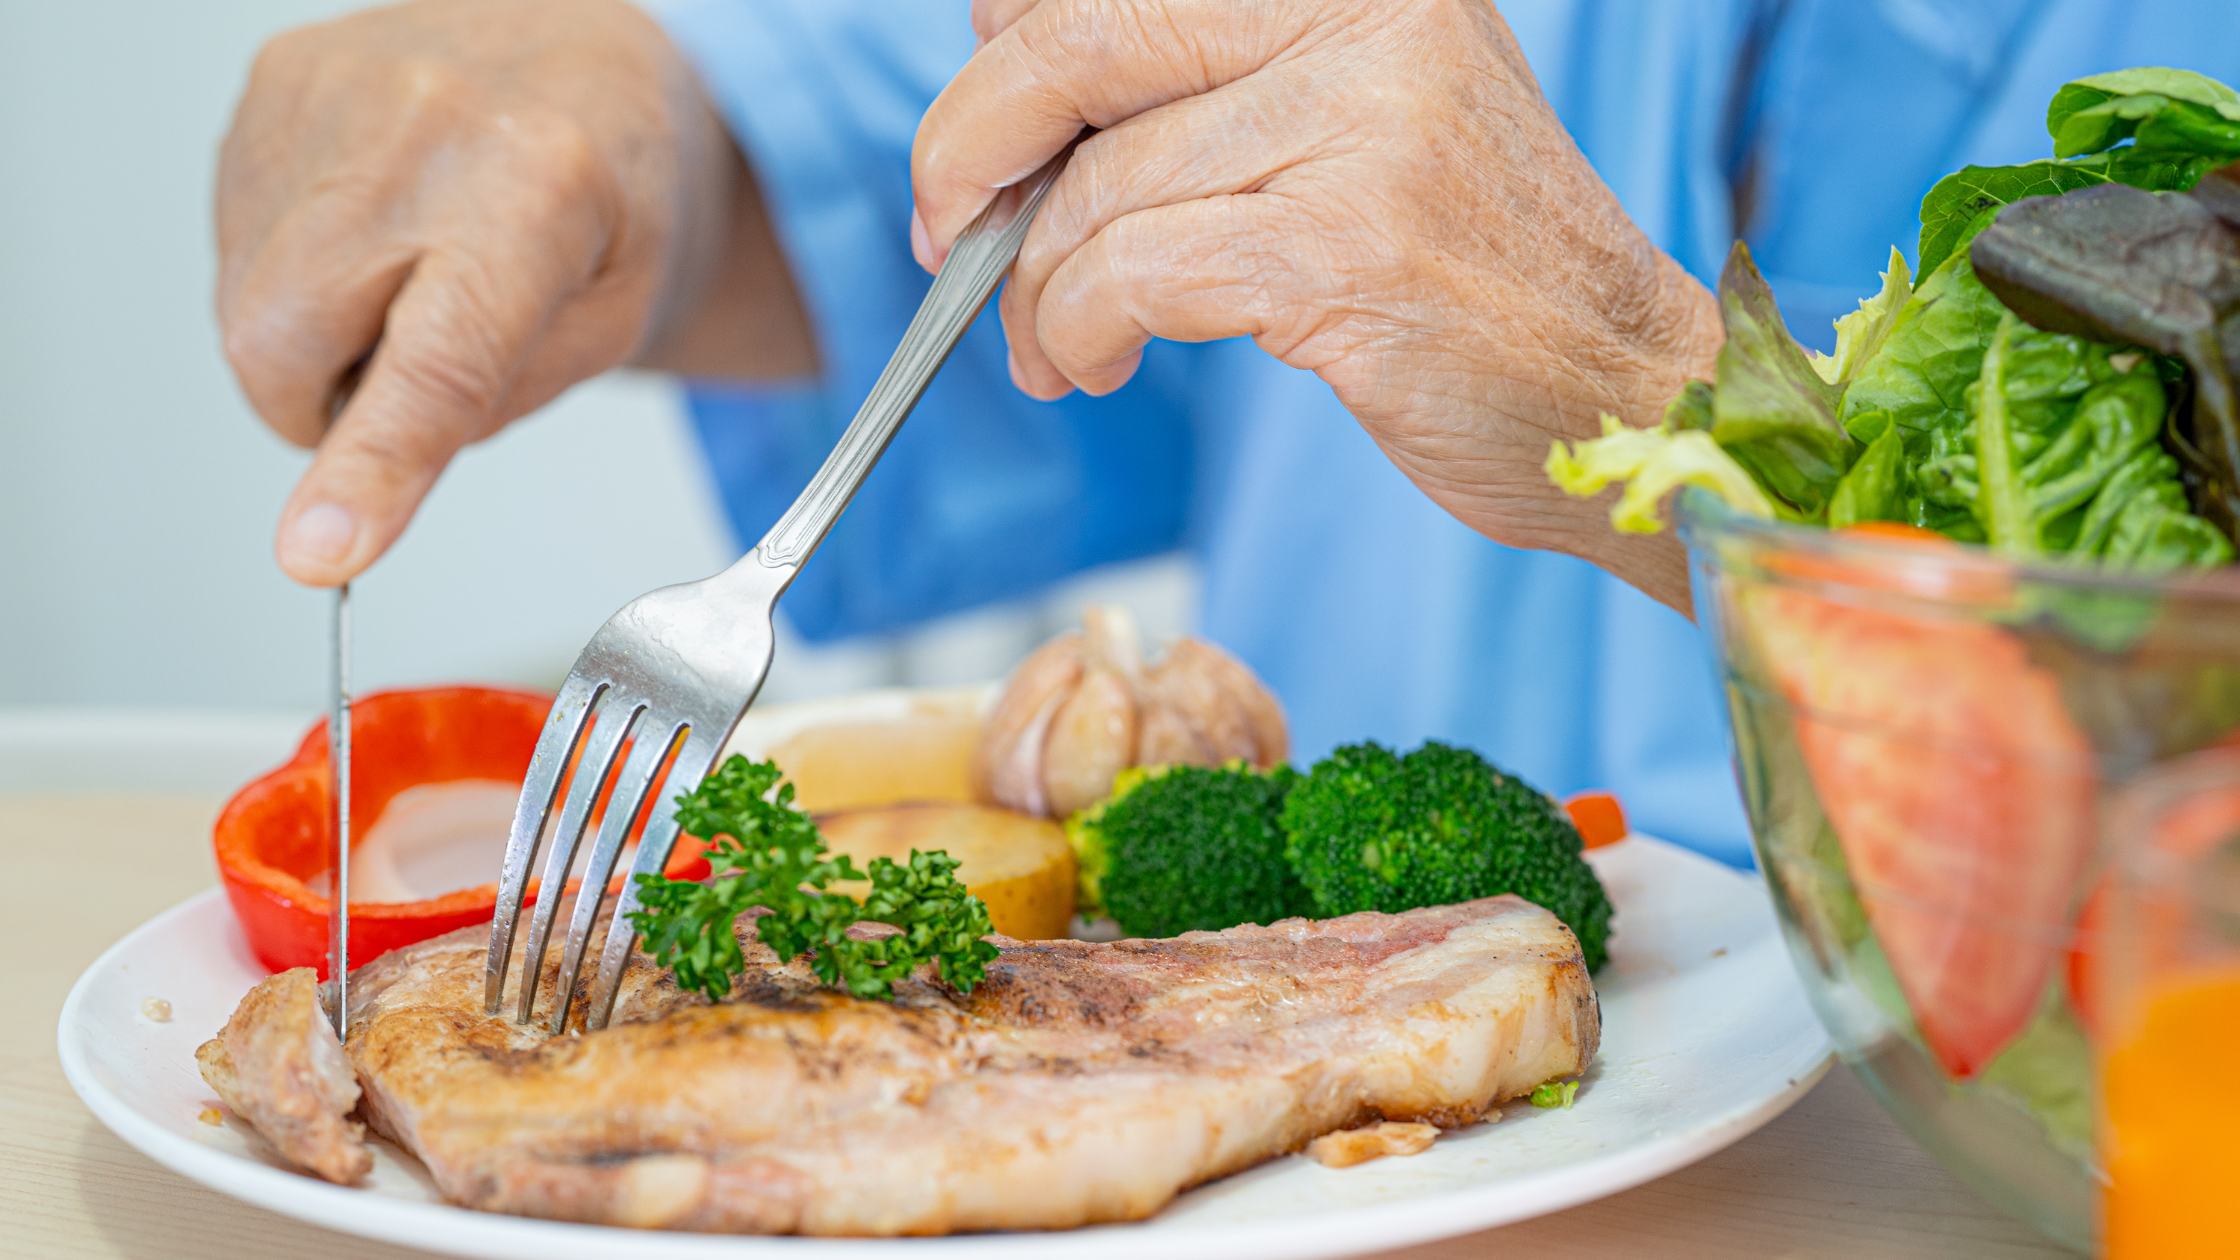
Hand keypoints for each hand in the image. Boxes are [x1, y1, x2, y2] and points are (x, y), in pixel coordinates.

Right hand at [218, 0, 806, 585]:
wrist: (594, 57)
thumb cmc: (620, 188)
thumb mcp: (616, 321)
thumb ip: (497, 402)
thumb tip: (363, 496)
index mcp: (541, 185)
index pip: (438, 359)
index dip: (374, 466)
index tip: (319, 552)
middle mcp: (423, 123)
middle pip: (290, 343)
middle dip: (333, 407)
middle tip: (425, 364)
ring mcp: (330, 91)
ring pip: (247, 307)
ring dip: (316, 339)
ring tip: (415, 272)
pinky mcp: (273, 81)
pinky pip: (235, 242)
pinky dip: (298, 274)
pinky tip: (376, 230)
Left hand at [912, 0, 1721, 609]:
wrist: (1621, 391)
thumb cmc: (1471, 272)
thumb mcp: (1358, 115)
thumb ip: (1211, 77)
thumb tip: (1006, 66)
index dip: (1008, 55)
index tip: (981, 146)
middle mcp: (1367, 14)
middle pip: (1075, 44)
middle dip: (973, 153)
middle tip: (951, 238)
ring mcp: (1364, 125)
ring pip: (1095, 186)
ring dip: (1038, 287)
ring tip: (1054, 346)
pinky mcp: (1347, 246)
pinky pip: (1131, 273)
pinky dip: (1079, 327)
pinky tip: (1094, 363)